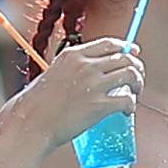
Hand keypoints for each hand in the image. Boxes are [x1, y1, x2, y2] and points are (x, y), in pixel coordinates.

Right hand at [7, 37, 142, 152]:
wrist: (29, 123)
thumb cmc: (36, 104)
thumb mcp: (53, 73)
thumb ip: (73, 69)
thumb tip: (92, 73)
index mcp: (73, 55)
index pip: (109, 44)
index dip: (126, 47)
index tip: (134, 52)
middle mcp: (85, 65)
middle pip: (125, 58)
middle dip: (136, 67)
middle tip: (137, 79)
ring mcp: (93, 84)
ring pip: (131, 75)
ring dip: (138, 84)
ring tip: (134, 94)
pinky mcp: (99, 105)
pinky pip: (127, 100)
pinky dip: (131, 105)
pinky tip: (127, 111)